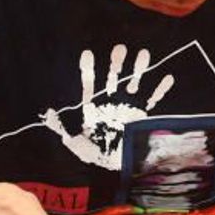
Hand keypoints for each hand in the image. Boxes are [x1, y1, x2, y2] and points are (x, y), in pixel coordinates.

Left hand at [41, 44, 176, 170]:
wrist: (116, 165)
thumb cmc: (94, 152)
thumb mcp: (74, 141)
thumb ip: (61, 127)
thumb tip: (47, 113)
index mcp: (94, 105)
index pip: (90, 83)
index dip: (88, 69)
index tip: (87, 53)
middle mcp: (111, 100)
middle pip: (114, 76)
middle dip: (117, 62)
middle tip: (120, 48)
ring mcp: (129, 105)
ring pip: (134, 82)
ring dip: (139, 68)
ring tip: (144, 54)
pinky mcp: (143, 114)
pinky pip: (153, 99)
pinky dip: (160, 89)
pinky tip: (167, 77)